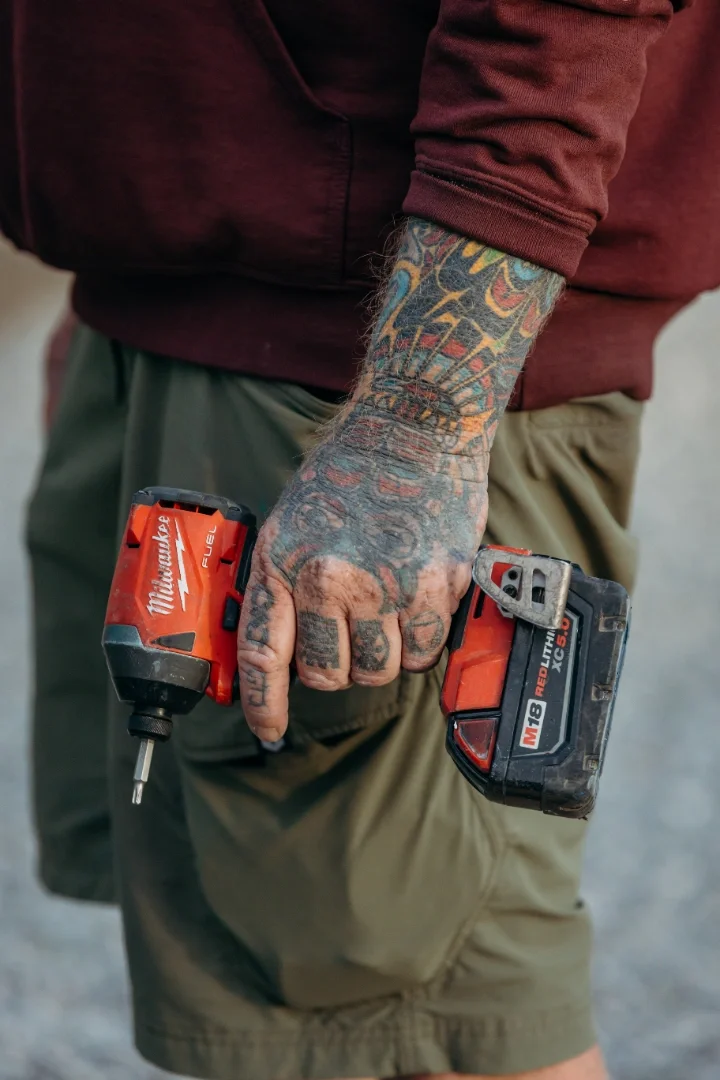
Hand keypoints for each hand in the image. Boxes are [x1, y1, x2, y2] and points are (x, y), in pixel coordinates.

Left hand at [237, 217, 562, 739]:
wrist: (414, 425)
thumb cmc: (351, 470)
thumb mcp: (292, 520)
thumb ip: (285, 583)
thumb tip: (285, 648)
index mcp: (284, 561)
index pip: (264, 656)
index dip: (263, 705)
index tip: (269, 731)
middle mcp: (330, 579)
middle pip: (329, 674)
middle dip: (337, 665)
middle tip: (350, 632)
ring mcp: (386, 583)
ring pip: (380, 669)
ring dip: (382, 654)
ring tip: (388, 608)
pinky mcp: (437, 582)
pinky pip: (424, 650)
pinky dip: (420, 640)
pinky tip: (417, 601)